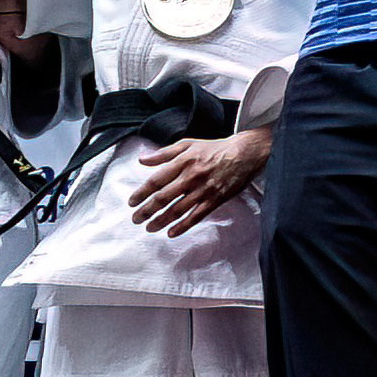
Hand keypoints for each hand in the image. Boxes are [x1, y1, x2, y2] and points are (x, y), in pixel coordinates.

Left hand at [125, 126, 270, 234]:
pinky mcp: (214, 201)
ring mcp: (203, 190)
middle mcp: (191, 177)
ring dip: (160, 221)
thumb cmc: (214, 148)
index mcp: (182, 162)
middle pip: (163, 198)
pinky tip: (171, 233)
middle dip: (147, 211)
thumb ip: (163, 153)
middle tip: (136, 219)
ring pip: (177, 210)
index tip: (132, 202)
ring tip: (149, 228)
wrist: (244, 154)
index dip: (141, 193)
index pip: (156, 181)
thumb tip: (142, 160)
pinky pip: (196, 217)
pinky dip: (182, 226)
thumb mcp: (187, 144)